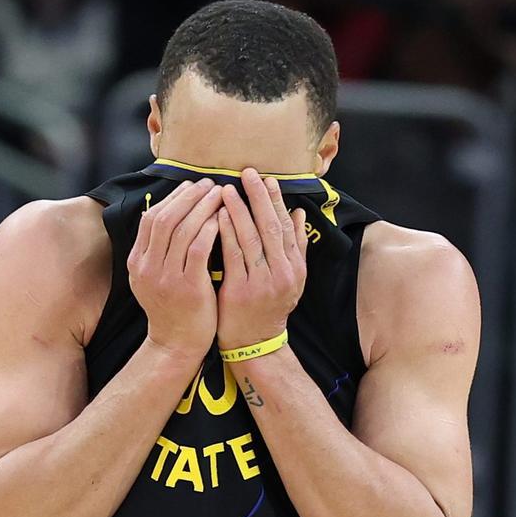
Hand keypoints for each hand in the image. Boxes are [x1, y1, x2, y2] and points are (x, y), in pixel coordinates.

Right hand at [128, 179, 222, 361]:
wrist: (177, 344)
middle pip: (165, 218)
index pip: (151, 218)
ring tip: (221, 195)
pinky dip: (209, 230)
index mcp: (137, 262)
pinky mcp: (186, 288)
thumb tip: (170, 212)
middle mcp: (146, 268)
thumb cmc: (174, 307)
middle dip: (189, 197)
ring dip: (202, 208)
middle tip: (210, 184)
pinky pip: (197, 250)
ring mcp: (165, 278)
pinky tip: (222, 219)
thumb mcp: (155, 277)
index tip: (193, 186)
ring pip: (181, 230)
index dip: (174, 198)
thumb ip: (158, 250)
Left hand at [216, 168, 308, 350]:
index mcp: (294, 267)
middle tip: (248, 173)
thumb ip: (295, 247)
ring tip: (227, 189)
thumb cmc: (268, 307)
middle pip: (270, 226)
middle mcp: (282, 273)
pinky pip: (232, 255)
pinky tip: (217, 216)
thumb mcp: (290, 279)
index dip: (276, 201)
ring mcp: (262, 282)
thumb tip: (298, 214)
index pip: (286, 226)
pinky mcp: (240, 291)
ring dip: (238, 210)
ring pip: (250, 238)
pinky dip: (225, 232)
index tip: (267, 179)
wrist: (254, 344)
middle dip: (259, 197)